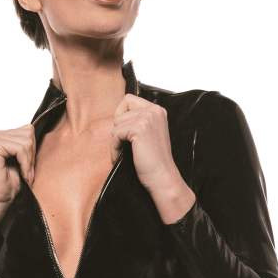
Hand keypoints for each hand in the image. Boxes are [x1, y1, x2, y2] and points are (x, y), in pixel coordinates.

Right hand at [0, 124, 35, 231]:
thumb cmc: (9, 186)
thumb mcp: (24, 162)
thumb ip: (29, 147)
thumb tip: (41, 131)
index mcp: (2, 136)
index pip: (28, 130)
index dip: (33, 150)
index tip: (29, 168)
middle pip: (28, 132)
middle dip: (32, 155)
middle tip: (27, 172)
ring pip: (27, 140)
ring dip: (29, 161)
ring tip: (24, 174)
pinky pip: (21, 148)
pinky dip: (25, 163)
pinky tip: (21, 174)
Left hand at [109, 96, 196, 223]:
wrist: (163, 178)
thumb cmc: (153, 162)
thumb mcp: (148, 135)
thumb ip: (138, 122)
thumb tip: (115, 119)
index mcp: (157, 110)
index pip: (128, 99)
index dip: (121, 116)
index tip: (124, 134)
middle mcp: (154, 110)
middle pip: (120, 112)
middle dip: (118, 130)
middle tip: (123, 146)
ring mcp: (148, 117)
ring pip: (116, 123)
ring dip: (116, 140)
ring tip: (123, 153)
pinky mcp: (139, 127)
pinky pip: (115, 134)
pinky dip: (114, 148)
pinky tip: (119, 158)